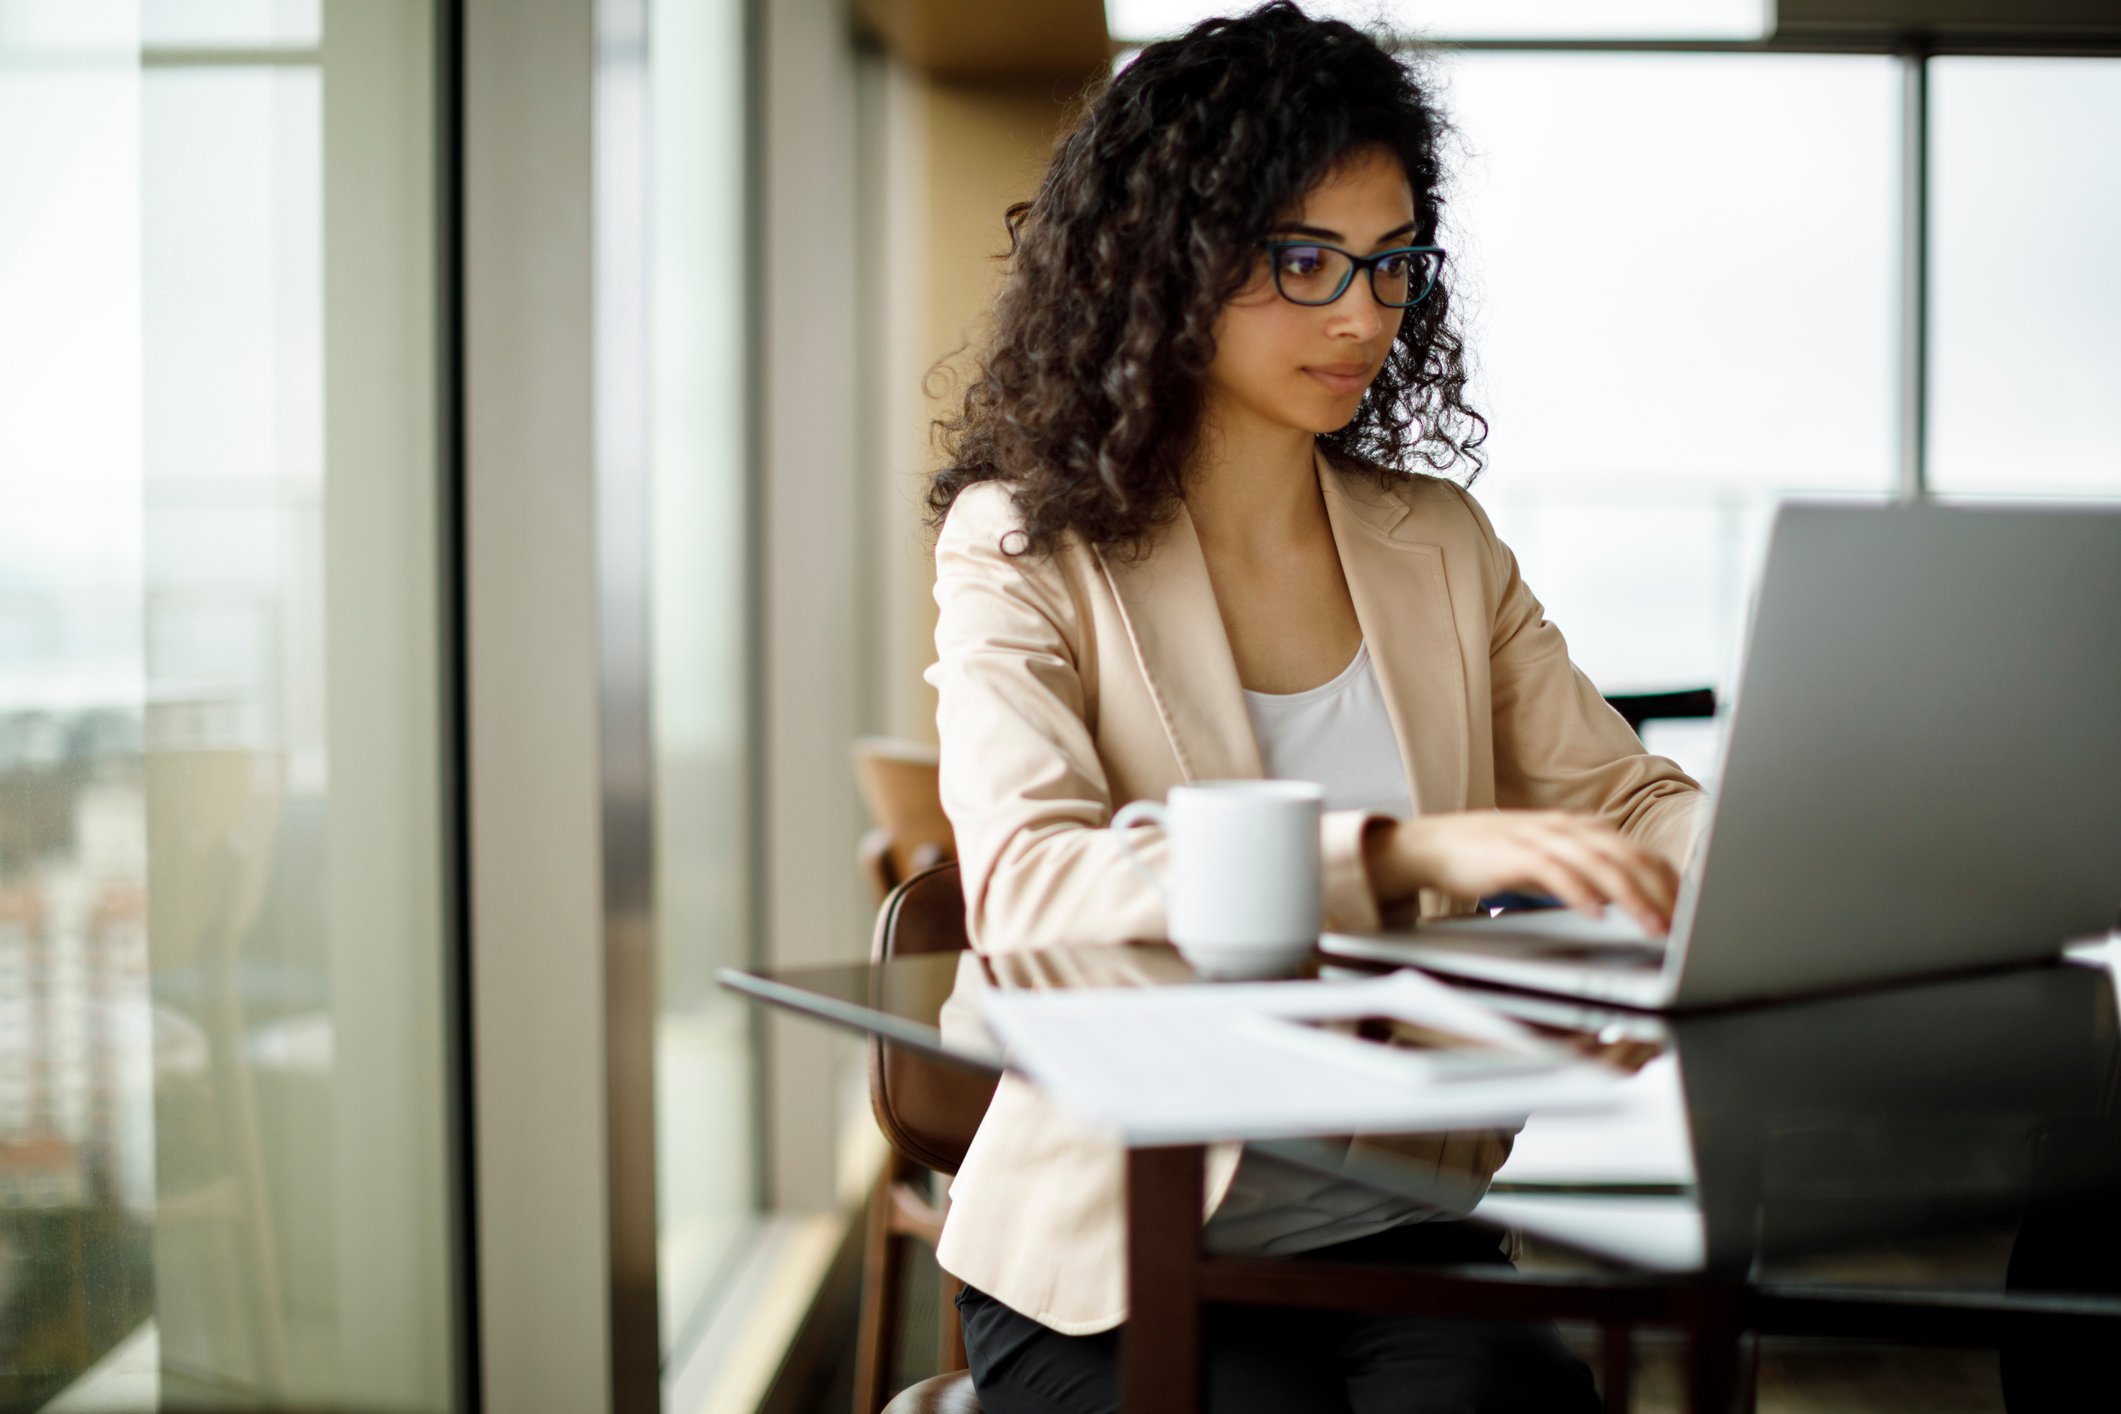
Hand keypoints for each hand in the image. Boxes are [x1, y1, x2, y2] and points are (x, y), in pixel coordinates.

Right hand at [1364, 810, 1679, 936]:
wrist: (1432, 845)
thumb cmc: (1490, 858)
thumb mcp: (1547, 862)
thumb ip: (1585, 872)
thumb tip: (1626, 899)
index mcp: (1578, 828)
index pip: (1637, 852)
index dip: (1666, 883)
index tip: (1686, 914)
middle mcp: (1565, 828)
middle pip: (1626, 857)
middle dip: (1658, 894)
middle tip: (1679, 926)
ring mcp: (1539, 838)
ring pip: (1598, 864)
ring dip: (1630, 897)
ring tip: (1651, 924)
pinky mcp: (1513, 854)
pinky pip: (1555, 872)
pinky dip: (1580, 892)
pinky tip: (1597, 913)